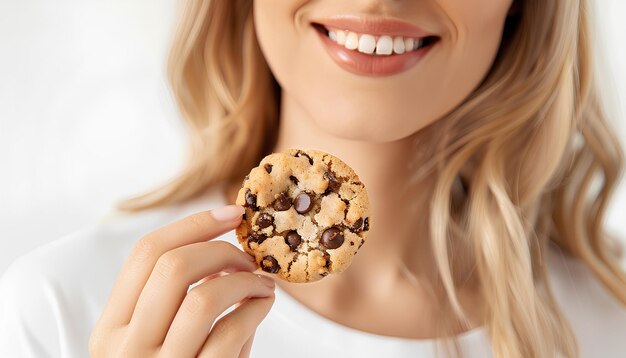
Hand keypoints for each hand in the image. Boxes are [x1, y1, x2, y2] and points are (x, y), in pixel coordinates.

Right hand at [89, 205, 274, 357]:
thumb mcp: (154, 340)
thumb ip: (176, 298)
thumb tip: (224, 241)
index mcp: (110, 328)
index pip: (145, 253)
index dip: (193, 223)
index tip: (231, 212)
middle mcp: (126, 348)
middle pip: (173, 267)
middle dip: (221, 248)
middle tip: (247, 255)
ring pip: (204, 297)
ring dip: (244, 279)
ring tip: (261, 283)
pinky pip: (231, 332)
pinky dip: (256, 309)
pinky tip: (262, 306)